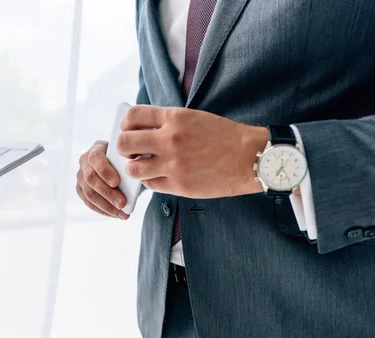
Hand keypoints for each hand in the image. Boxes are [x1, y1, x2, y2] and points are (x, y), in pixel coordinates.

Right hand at [76, 141, 129, 219]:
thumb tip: (137, 172)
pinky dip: (103, 210)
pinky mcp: (81, 189)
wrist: (121, 164)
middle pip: (91, 179)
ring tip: (123, 214)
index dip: (104, 171)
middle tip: (122, 204)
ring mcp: (81, 176)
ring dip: (107, 206)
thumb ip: (132, 160)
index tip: (116, 183)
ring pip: (89, 193)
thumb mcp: (131, 155)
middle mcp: (85, 161)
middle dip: (107, 193)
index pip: (95, 158)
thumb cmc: (128, 159)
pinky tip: (116, 214)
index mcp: (97, 148)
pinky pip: (89, 202)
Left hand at [117, 105, 268, 198]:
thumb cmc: (224, 136)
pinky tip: (160, 176)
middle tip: (133, 152)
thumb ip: (167, 122)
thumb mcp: (194, 118)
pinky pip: (150, 184)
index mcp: (174, 118)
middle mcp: (170, 139)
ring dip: (135, 168)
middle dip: (124, 148)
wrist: (250, 158)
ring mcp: (173, 164)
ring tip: (146, 166)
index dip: (125, 124)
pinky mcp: (179, 185)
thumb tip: (140, 128)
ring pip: (133, 169)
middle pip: (124, 143)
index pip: (132, 116)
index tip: (129, 130)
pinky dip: (151, 181)